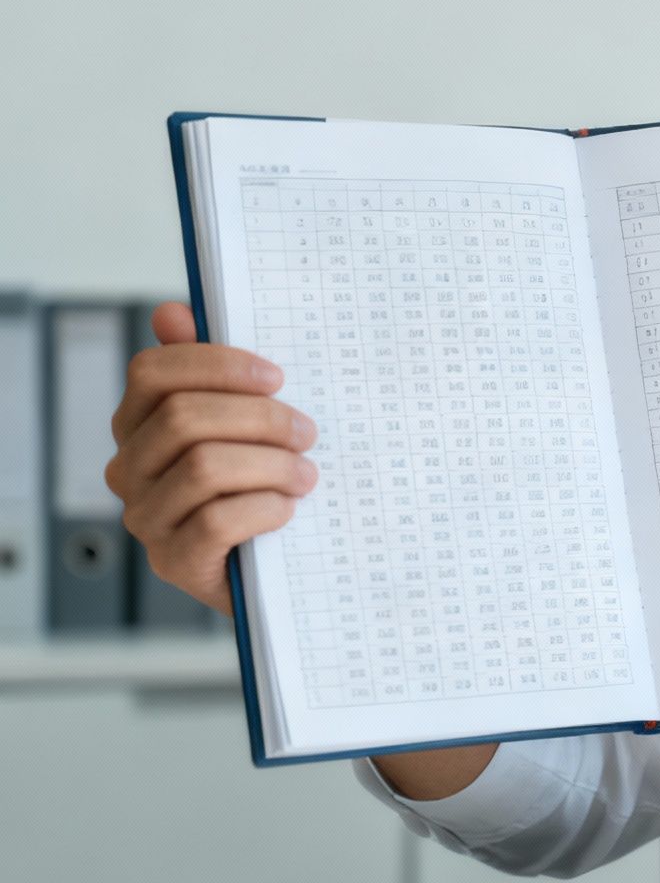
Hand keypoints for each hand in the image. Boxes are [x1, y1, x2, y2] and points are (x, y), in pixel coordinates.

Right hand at [103, 302, 318, 615]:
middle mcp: (129, 469)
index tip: (277, 377)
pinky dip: (264, 508)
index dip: (218, 365)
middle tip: (307, 433)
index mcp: (138, 424)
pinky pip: (216, 521)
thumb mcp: (243, 425)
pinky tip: (287, 509)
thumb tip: (173, 312)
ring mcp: (146, 517)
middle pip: (184, 417)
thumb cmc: (256, 483)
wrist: (274, 569)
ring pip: (204, 467)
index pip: (153, 373)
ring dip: (272, 466)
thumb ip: (211, 371)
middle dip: (260, 419)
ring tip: (306, 475)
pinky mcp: (173, 562)